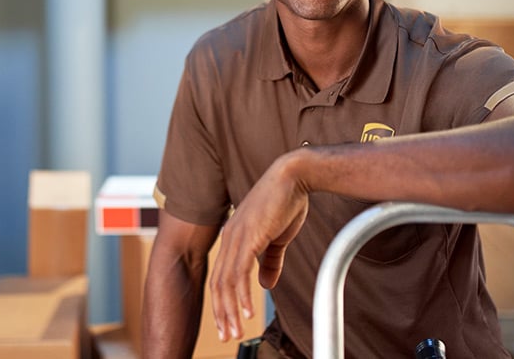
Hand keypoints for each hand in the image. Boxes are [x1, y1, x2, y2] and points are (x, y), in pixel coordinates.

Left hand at [208, 153, 309, 341]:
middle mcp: (230, 238)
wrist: (294, 176)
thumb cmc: (286, 202)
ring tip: (235, 331)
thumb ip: (270, 261)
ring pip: (226, 283)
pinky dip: (242, 295)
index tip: (228, 323)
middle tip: (226, 335)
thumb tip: (265, 284)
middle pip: (219, 284)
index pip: (222, 277)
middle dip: (222, 313)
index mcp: (234, 238)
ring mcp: (237, 237)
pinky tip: (247, 312)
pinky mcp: (249, 237)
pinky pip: (240, 272)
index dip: (223, 302)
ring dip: (230, 310)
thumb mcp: (277, 238)